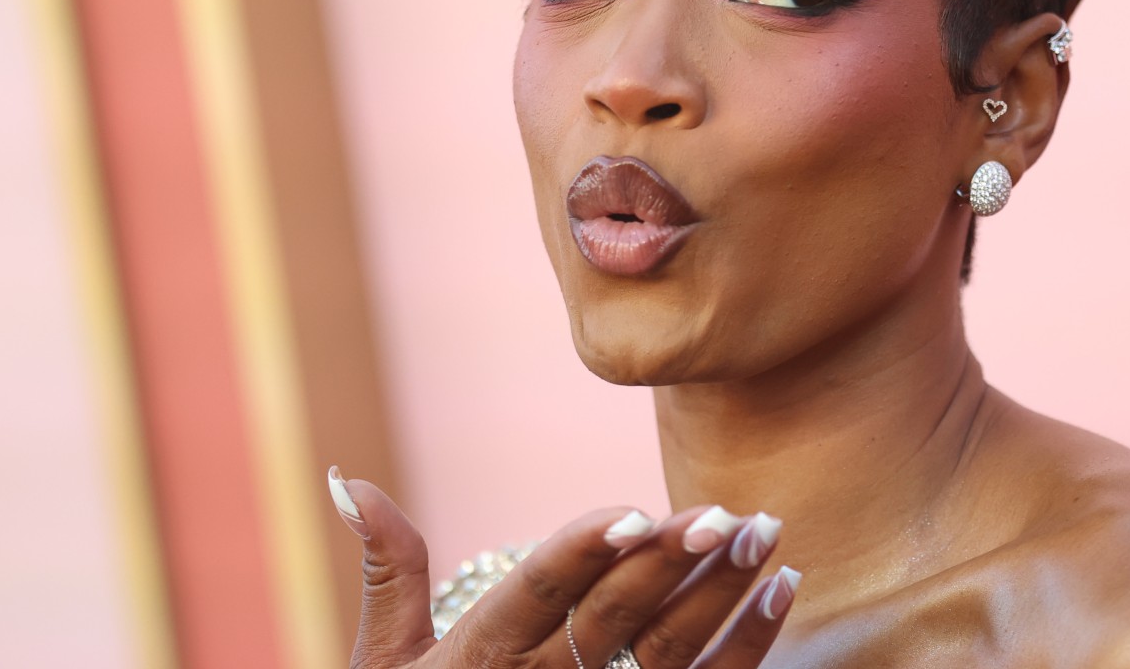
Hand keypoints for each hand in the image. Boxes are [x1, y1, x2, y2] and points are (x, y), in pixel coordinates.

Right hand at [327, 467, 798, 668]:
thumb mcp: (385, 663)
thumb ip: (389, 568)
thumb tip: (348, 478)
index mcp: (479, 653)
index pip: (539, 592)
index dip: (587, 553)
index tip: (636, 513)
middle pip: (616, 619)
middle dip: (672, 565)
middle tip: (724, 514)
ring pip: (671, 654)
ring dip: (723, 596)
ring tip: (763, 534)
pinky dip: (748, 644)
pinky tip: (780, 589)